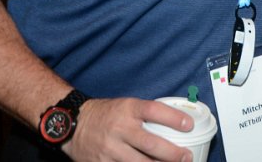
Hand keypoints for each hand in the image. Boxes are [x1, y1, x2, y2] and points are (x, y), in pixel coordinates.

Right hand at [62, 97, 194, 161]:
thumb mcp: (126, 106)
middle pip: (150, 144)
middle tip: (187, 157)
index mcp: (128, 109)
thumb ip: (146, 114)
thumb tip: (176, 124)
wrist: (73, 124)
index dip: (173, 118)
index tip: (189, 125)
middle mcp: (119, 128)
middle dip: (172, 154)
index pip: (154, 110)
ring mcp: (110, 148)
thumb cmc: (106, 114)